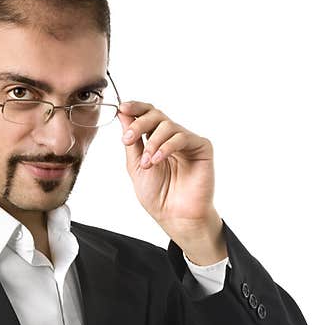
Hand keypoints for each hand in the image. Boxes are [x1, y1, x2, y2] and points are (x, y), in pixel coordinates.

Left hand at [118, 100, 226, 263]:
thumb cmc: (158, 196)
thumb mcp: (136, 166)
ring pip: (168, 125)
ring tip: (147, 163)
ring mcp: (188, 141)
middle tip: (128, 139)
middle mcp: (172, 137)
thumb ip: (132, 141)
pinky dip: (166, 147)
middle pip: (156, 115)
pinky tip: (158, 160)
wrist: (175, 216)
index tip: (122, 108)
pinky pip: (182, 137)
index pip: (147, 115)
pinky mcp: (202, 147)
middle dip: (139, 124)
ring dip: (152, 142)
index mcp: (156, 140)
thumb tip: (123, 115)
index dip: (135, 108)